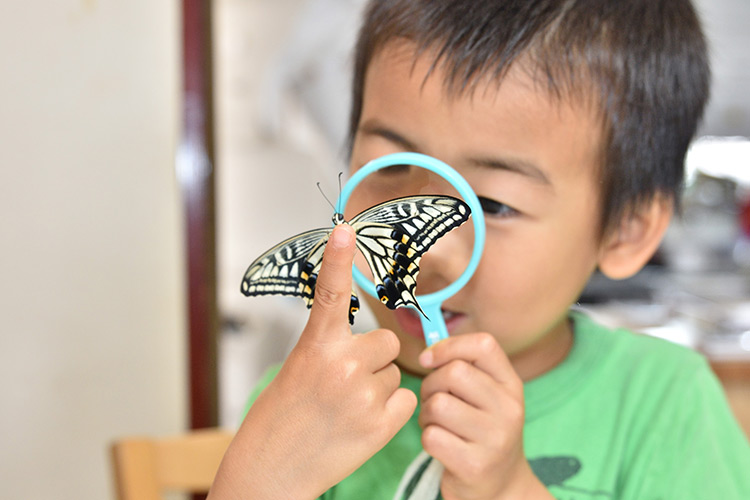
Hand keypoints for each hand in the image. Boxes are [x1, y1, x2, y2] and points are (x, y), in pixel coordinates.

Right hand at [208, 225, 416, 499]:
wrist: (274, 466)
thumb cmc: (284, 416)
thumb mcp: (299, 367)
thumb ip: (333, 347)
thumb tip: (375, 343)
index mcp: (316, 346)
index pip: (330, 293)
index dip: (338, 258)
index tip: (344, 229)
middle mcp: (342, 365)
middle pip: (386, 342)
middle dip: (373, 360)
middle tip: (344, 384)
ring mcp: (364, 396)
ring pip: (395, 372)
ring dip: (379, 386)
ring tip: (348, 408)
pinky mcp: (381, 424)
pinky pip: (406, 399)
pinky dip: (391, 410)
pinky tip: (363, 423)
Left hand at [418, 333, 552, 499]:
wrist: (502, 486)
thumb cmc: (482, 431)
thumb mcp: (487, 396)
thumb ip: (464, 368)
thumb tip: (428, 353)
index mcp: (512, 386)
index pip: (484, 345)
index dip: (449, 346)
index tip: (429, 359)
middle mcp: (510, 410)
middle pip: (454, 373)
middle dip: (430, 384)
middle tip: (433, 401)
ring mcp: (495, 439)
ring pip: (438, 405)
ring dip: (426, 414)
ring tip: (436, 424)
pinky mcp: (475, 466)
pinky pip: (432, 436)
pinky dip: (427, 438)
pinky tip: (441, 444)